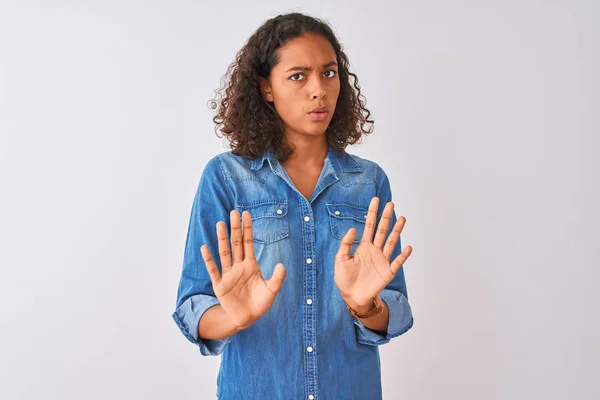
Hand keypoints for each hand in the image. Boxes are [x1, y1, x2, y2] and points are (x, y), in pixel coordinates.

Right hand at [201, 210, 286, 330]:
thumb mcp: (272, 290)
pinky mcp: (220, 285)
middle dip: (235, 228)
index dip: (247, 229)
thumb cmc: (260, 303)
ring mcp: (228, 274)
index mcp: (250, 265)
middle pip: (236, 243)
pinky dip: (209, 260)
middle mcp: (238, 266)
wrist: (247, 318)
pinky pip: (213, 270)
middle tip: (233, 212)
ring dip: (222, 239)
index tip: (246, 214)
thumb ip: (277, 278)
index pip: (248, 243)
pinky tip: (205, 248)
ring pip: (225, 253)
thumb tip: (281, 265)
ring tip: (220, 224)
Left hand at [334, 197, 411, 311]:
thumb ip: (345, 244)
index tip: (376, 200)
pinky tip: (408, 247)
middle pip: (382, 230)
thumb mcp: (340, 259)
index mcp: (363, 246)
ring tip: (402, 218)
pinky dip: (403, 255)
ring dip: (397, 231)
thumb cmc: (344, 279)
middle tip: (391, 204)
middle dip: (386, 217)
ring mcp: (382, 260)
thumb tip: (354, 229)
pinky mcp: (387, 272)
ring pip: (391, 242)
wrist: (351, 296)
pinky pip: (397, 262)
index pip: (369, 226)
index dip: (372, 213)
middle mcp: (374, 250)